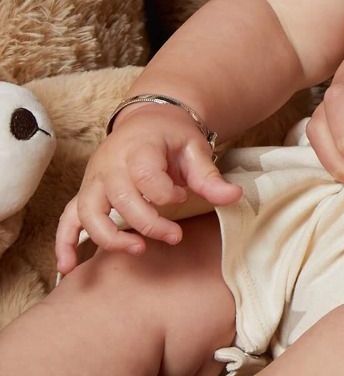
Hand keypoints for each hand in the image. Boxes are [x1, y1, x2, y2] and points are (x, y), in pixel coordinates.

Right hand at [55, 103, 241, 274]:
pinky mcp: (85, 193)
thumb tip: (234, 197)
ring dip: (109, 237)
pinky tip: (68, 268)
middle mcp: (110, 164)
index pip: (146, 177)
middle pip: (120, 200)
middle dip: (148, 223)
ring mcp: (93, 180)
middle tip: (174, 236)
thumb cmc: (172, 136)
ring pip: (89, 213)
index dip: (166, 194)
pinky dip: (65, 243)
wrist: (148, 119)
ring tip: (138, 250)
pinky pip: (67, 220)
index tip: (182, 196)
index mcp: (139, 147)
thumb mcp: (195, 148)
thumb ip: (210, 176)